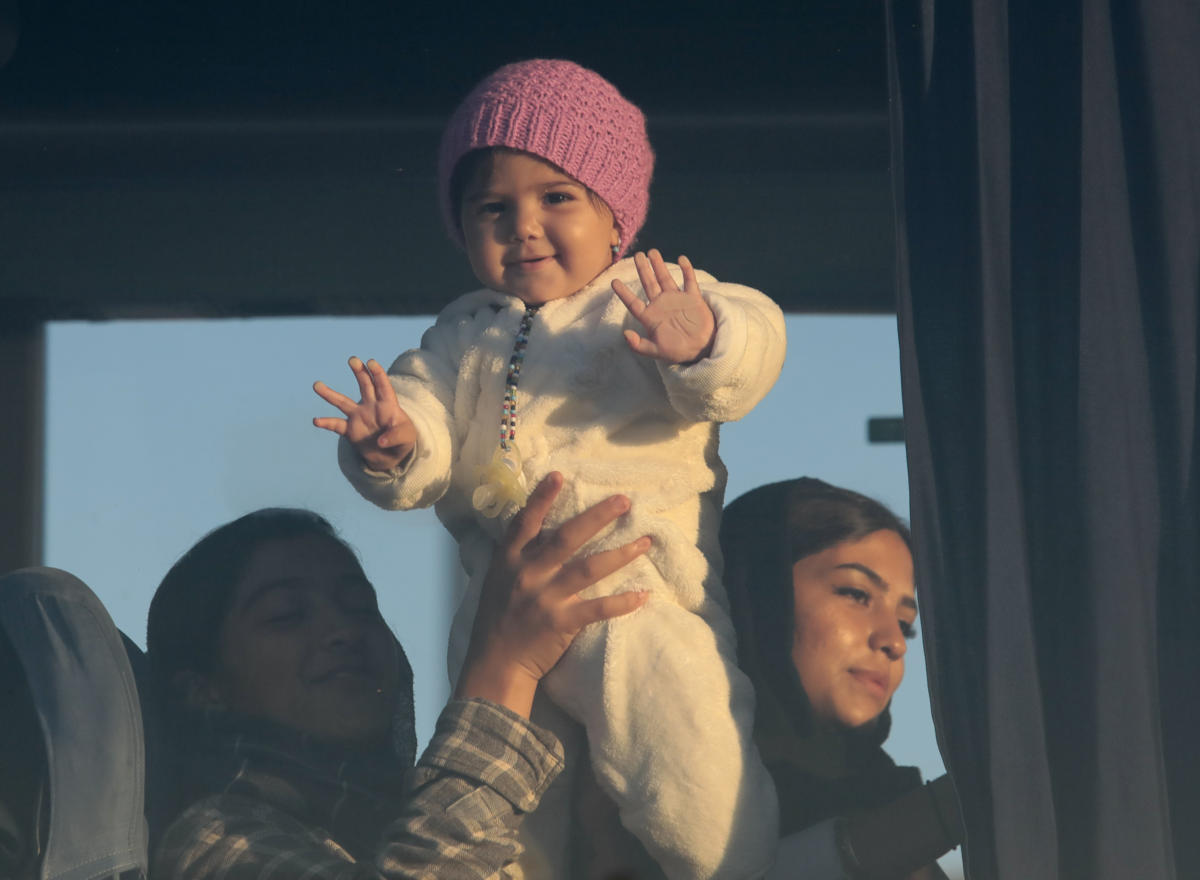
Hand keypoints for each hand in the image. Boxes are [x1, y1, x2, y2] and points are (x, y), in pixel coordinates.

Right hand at [313, 357, 416, 470]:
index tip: (371, 362)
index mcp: (388, 405)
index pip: (383, 386)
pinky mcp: (350, 430)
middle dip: (360, 372)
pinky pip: (336, 425)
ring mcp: (359, 417)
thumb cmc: (403, 442)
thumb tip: (381, 441)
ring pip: (343, 402)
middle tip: (353, 359)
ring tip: (316, 385)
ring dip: (330, 394)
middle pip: (365, 386)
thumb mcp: (406, 438)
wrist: (391, 456)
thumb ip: (396, 436)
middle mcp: (371, 407)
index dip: (378, 374)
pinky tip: (316, 421)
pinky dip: (326, 423)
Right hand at [455, 472, 650, 717]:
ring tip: (645, 542)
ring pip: (588, 569)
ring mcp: (545, 598)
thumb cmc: (498, 618)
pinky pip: (597, 608)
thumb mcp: (498, 579)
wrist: (495, 663)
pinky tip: (643, 594)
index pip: (525, 522)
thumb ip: (517, 554)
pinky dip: (622, 602)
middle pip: (567, 537)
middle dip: (598, 517)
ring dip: (620, 554)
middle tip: (625, 501)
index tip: (559, 475)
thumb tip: (538, 526)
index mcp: (510, 560)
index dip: (541, 497)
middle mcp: (527, 573)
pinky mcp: (561, 623)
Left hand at [611, 249, 715, 363]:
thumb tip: (625, 334)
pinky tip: (681, 259)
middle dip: (643, 269)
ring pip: (665, 278)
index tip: (614, 282)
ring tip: (652, 252)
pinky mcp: (693, 298)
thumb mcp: (656, 351)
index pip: (633, 302)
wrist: (702, 349)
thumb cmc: (677, 351)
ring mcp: (677, 299)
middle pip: (649, 283)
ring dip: (659, 265)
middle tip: (637, 255)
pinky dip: (686, 270)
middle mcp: (661, 305)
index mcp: (651, 317)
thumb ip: (639, 345)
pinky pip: (689, 281)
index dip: (623, 293)